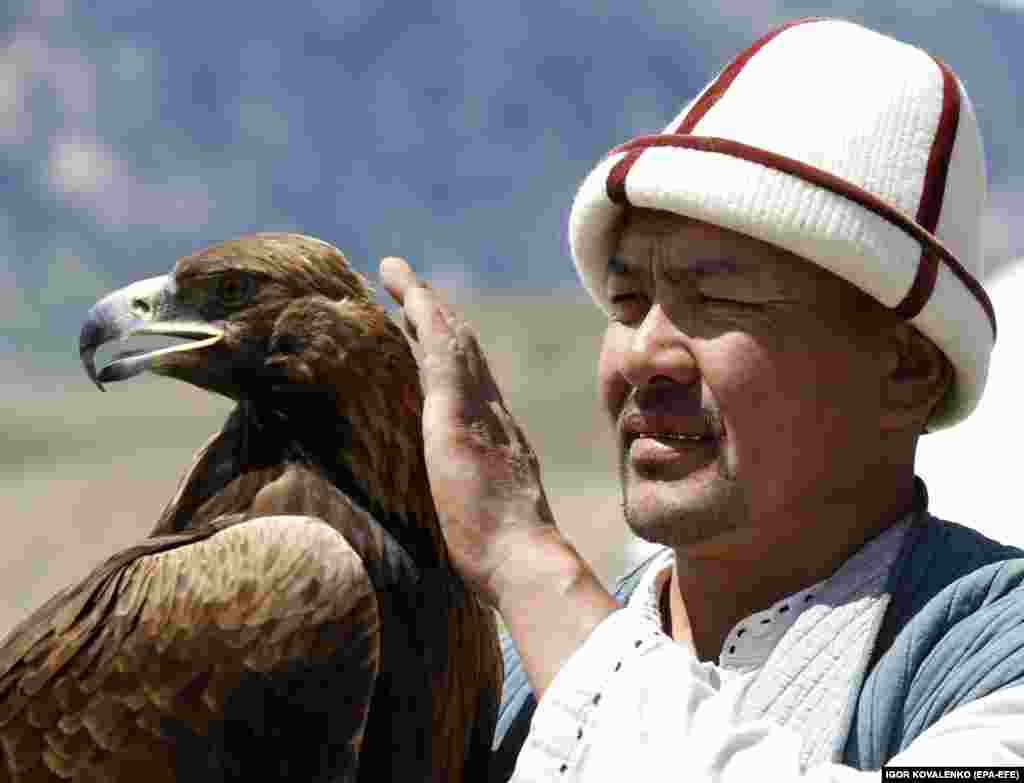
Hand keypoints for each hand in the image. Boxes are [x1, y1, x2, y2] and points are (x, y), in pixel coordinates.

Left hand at [380, 257, 615, 695]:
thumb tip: (474, 529)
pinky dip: (425, 318)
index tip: (430, 334)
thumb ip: (482, 510)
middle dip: (438, 318)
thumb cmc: (507, 561)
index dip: (450, 355)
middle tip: (412, 287)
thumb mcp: (490, 526)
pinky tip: (407, 294)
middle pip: (465, 352)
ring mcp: (477, 412)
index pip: (472, 385)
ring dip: (426, 305)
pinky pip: (440, 353)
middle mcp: (494, 416)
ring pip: (453, 342)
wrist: (525, 563)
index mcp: (500, 441)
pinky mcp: (454, 417)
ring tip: (399, 276)